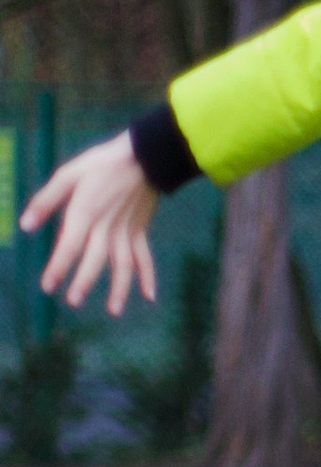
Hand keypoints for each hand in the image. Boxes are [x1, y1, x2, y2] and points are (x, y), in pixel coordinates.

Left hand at [21, 133, 161, 316]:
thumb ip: (46, 200)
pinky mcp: (140, 230)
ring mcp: (126, 230)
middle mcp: (106, 226)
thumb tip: (26, 226)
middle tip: (73, 301)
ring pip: (123, 264)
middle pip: (95, 259)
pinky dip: (149, 276)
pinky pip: (145, 256)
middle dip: (84, 281)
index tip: (48, 287)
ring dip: (119, 288)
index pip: (69, 246)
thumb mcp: (69, 174)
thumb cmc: (102, 163)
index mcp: (85, 212)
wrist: (145, 155)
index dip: (58, 267)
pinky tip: (149, 296)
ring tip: (114, 311)